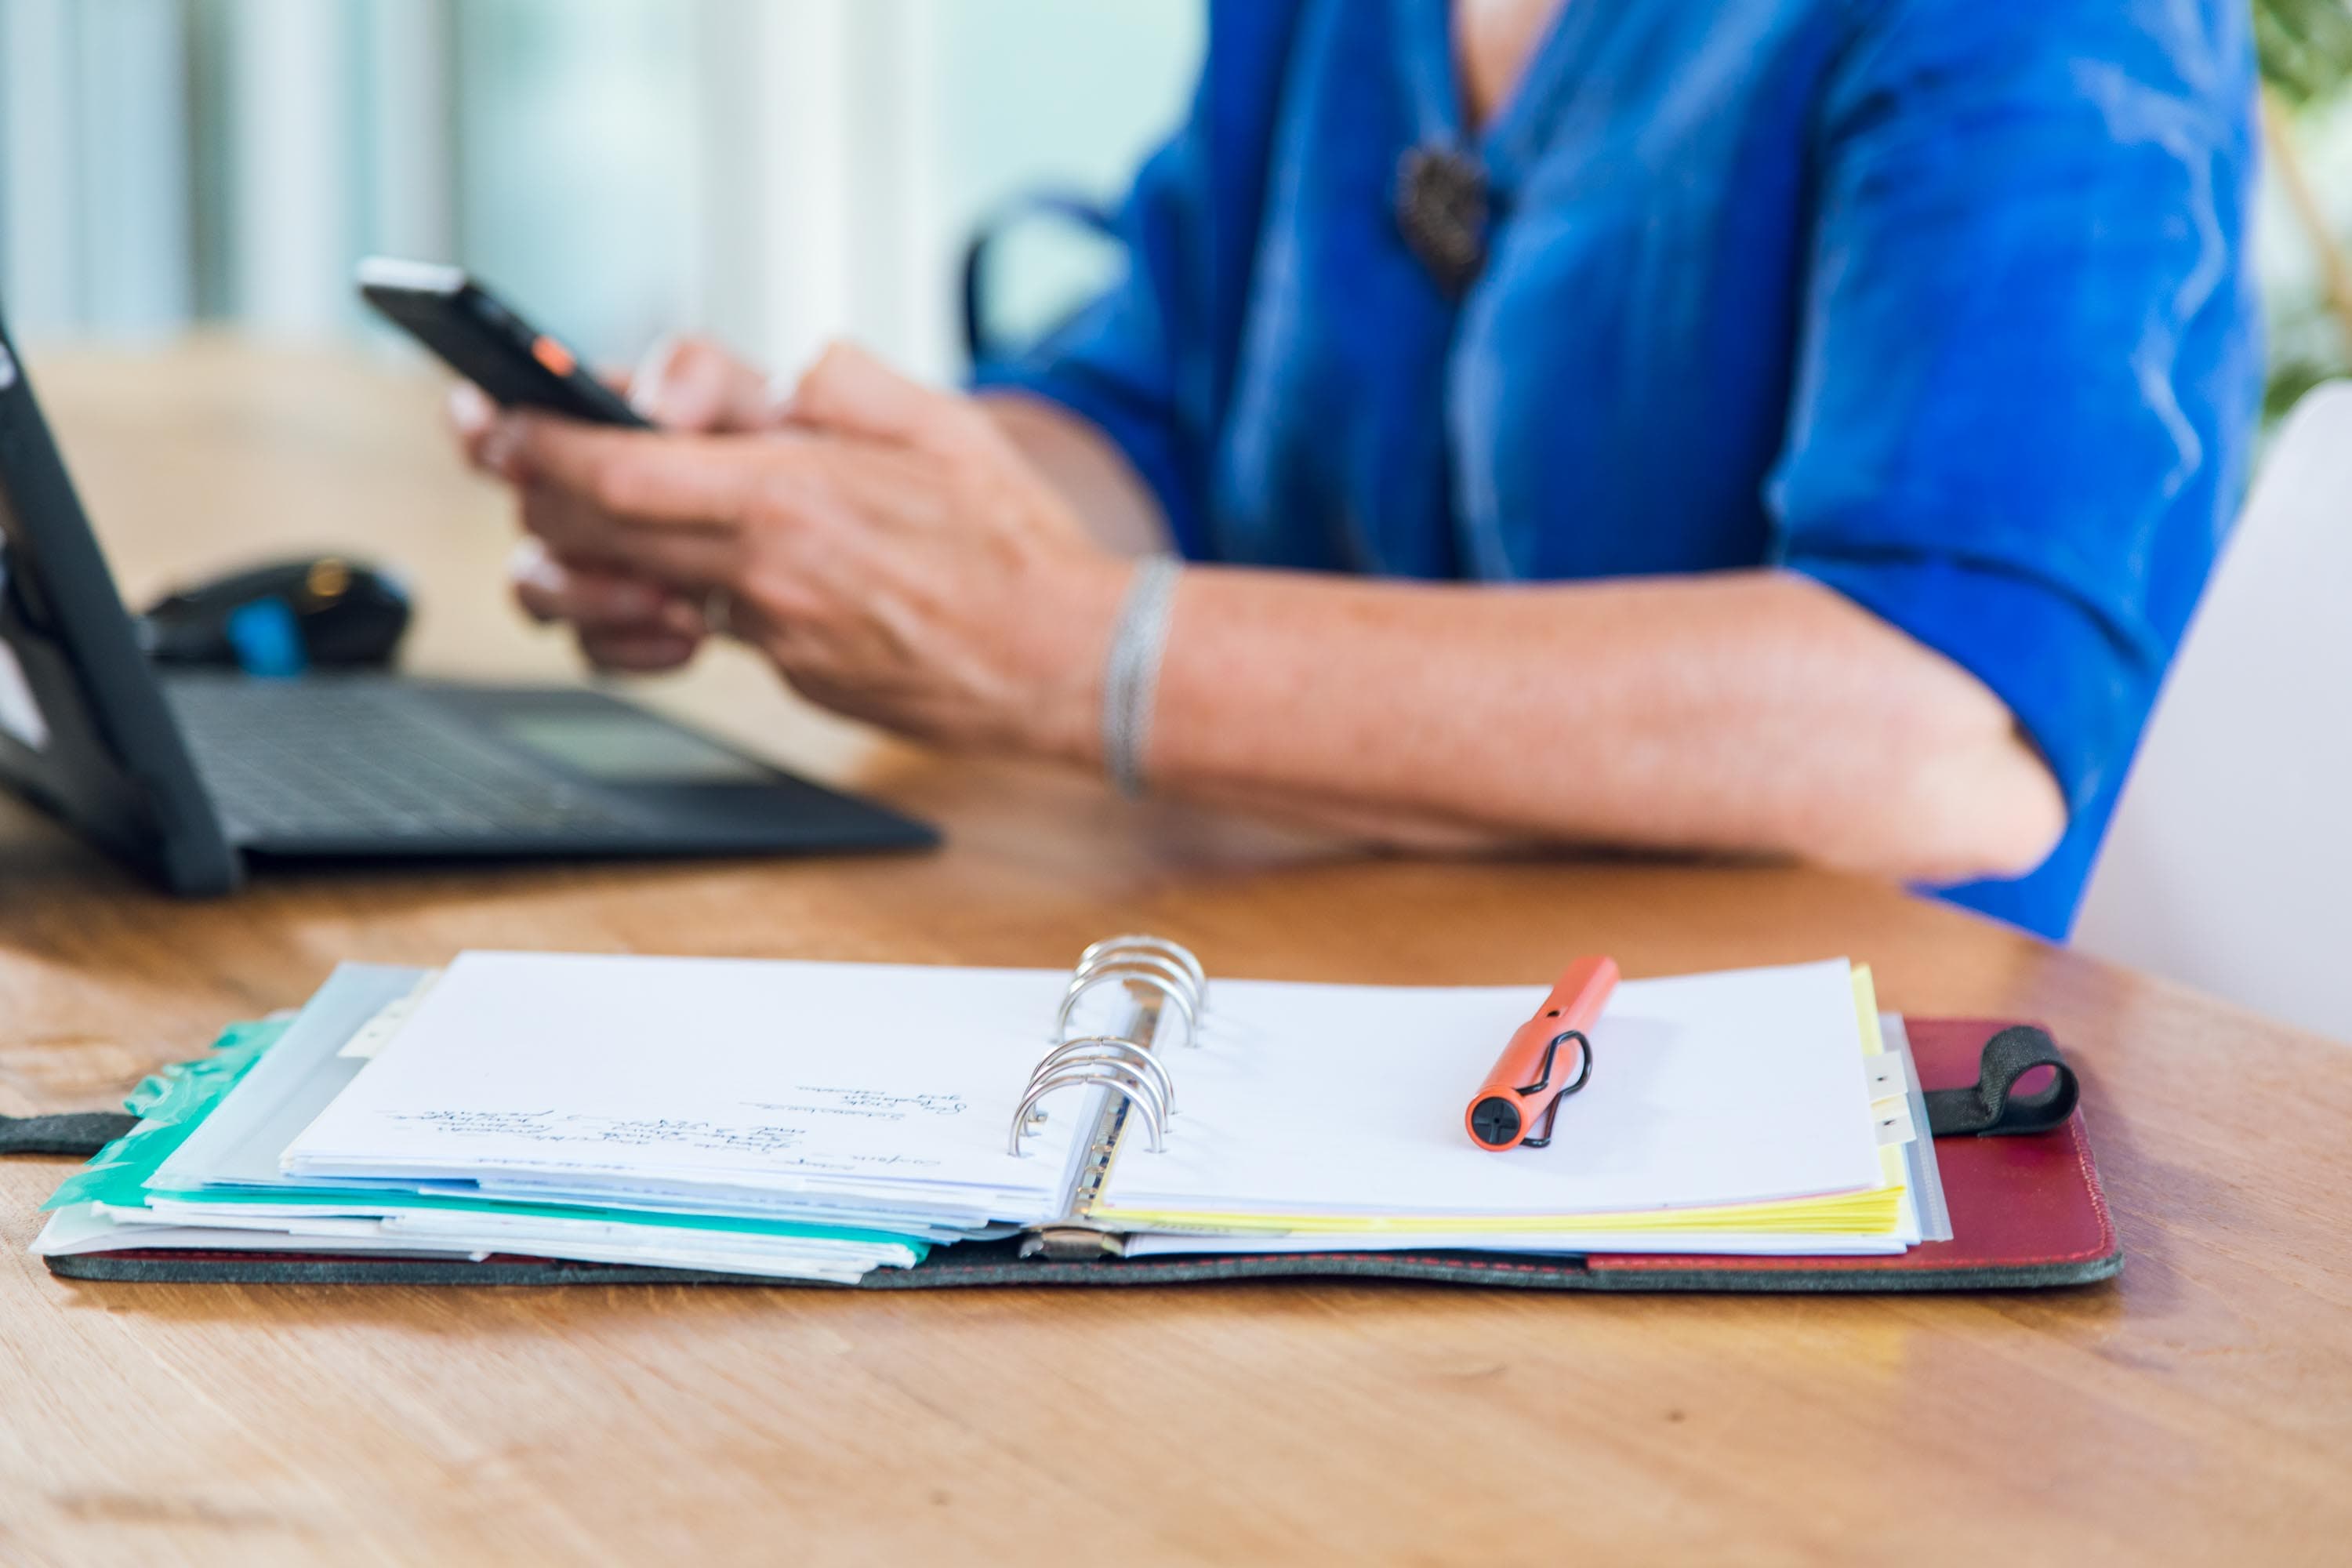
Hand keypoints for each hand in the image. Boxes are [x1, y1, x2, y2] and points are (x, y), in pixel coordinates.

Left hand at [490, 343, 1130, 755]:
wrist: (1071, 662)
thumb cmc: (1016, 542)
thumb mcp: (936, 418)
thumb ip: (837, 380)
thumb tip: (771, 379)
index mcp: (789, 495)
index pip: (612, 471)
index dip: (531, 446)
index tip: (490, 421)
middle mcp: (764, 573)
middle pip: (591, 536)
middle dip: (531, 493)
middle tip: (504, 457)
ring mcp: (773, 636)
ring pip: (623, 605)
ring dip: (578, 575)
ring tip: (579, 546)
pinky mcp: (793, 681)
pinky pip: (700, 641)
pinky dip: (665, 619)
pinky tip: (673, 602)